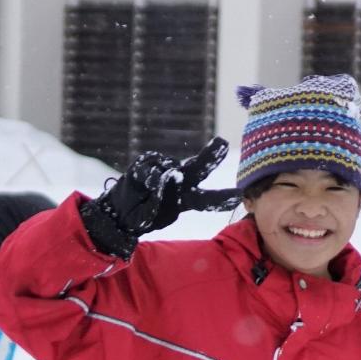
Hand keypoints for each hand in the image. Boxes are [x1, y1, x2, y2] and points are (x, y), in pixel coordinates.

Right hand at [79, 137, 244, 258]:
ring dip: (161, 181)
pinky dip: (149, 175)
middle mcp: (179, 182)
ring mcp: (164, 170)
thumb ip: (169, 198)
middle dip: (211, 155)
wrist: (120, 214)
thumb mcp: (161, 216)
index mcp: (187, 199)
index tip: (239, 197)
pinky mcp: (147, 164)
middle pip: (198, 168)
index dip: (222, 198)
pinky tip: (144, 184)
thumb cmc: (145, 216)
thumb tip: (172, 175)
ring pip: (169, 168)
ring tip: (150, 193)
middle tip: (223, 143)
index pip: (208, 198)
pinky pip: (152, 167)